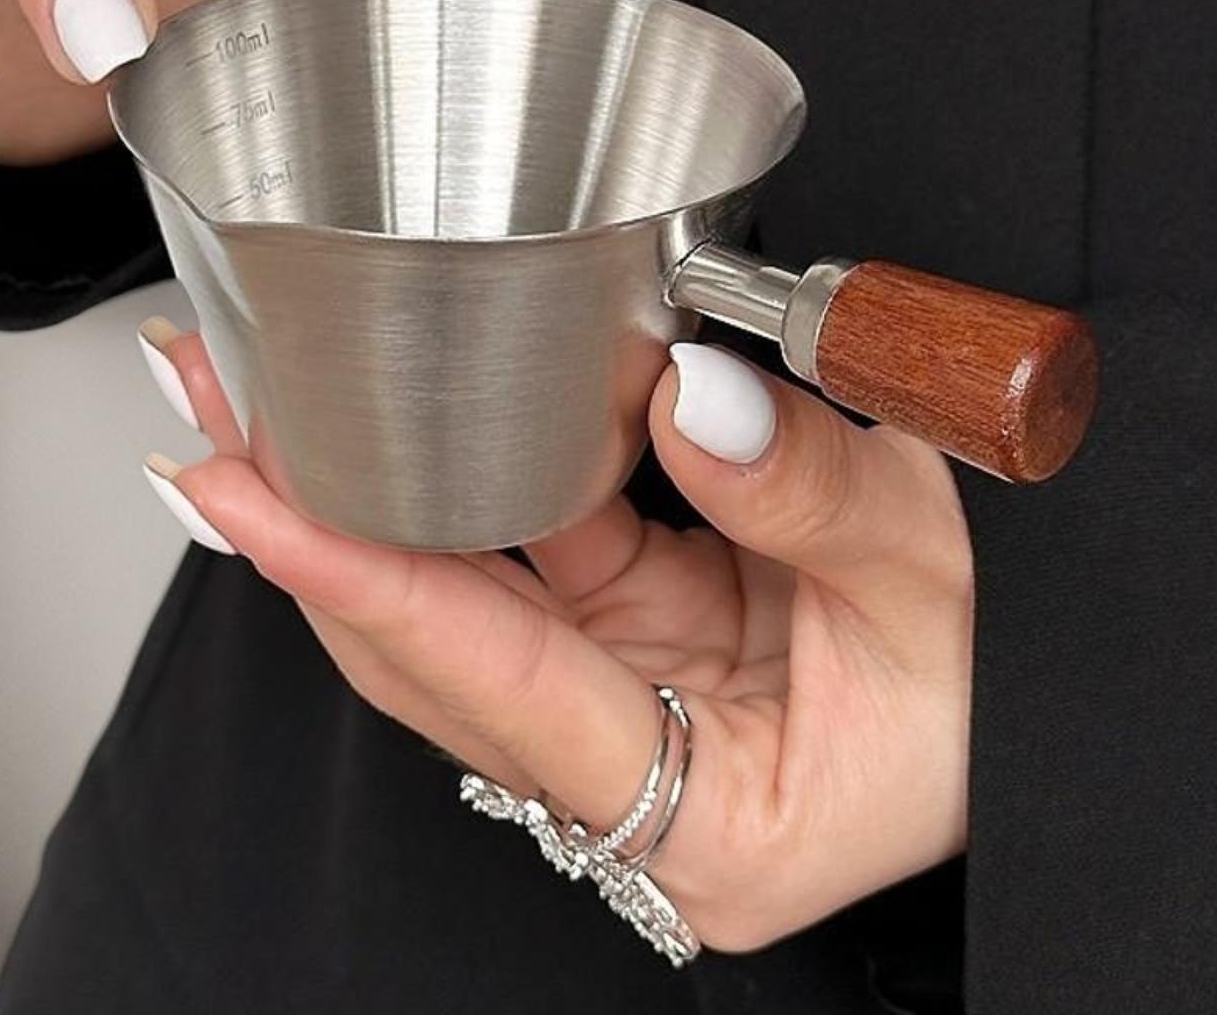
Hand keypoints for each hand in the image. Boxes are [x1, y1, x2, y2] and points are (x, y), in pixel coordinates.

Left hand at [135, 321, 972, 951]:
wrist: (1008, 700)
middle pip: (421, 649)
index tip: (250, 495)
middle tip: (208, 408)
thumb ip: (814, 496)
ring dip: (346, 493)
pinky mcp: (612, 628)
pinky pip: (506, 549)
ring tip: (247, 398)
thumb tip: (694, 399)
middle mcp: (619, 772)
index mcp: (701, 818)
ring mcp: (604, 696)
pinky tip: (372, 418)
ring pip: (442, 598)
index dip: (365, 579)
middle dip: (302, 524)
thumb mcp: (934, 585)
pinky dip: (440, 477)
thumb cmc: (984, 694)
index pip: (494, 685)